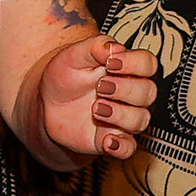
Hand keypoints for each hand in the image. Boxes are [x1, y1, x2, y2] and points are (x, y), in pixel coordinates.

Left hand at [31, 32, 158, 162]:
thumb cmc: (66, 74)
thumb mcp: (74, 55)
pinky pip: (129, 148)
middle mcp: (130, 94)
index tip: (111, 64)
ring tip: (95, 109)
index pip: (148, 64)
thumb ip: (95, 47)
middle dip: (125, 89)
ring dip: (120, 114)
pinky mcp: (112, 138)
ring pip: (140, 120)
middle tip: (100, 86)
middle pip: (148, 92)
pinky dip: (121, 147)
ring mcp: (123, 118)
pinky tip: (107, 141)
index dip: (135, 64)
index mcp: (126, 69)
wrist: (47, 102)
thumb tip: (116, 48)